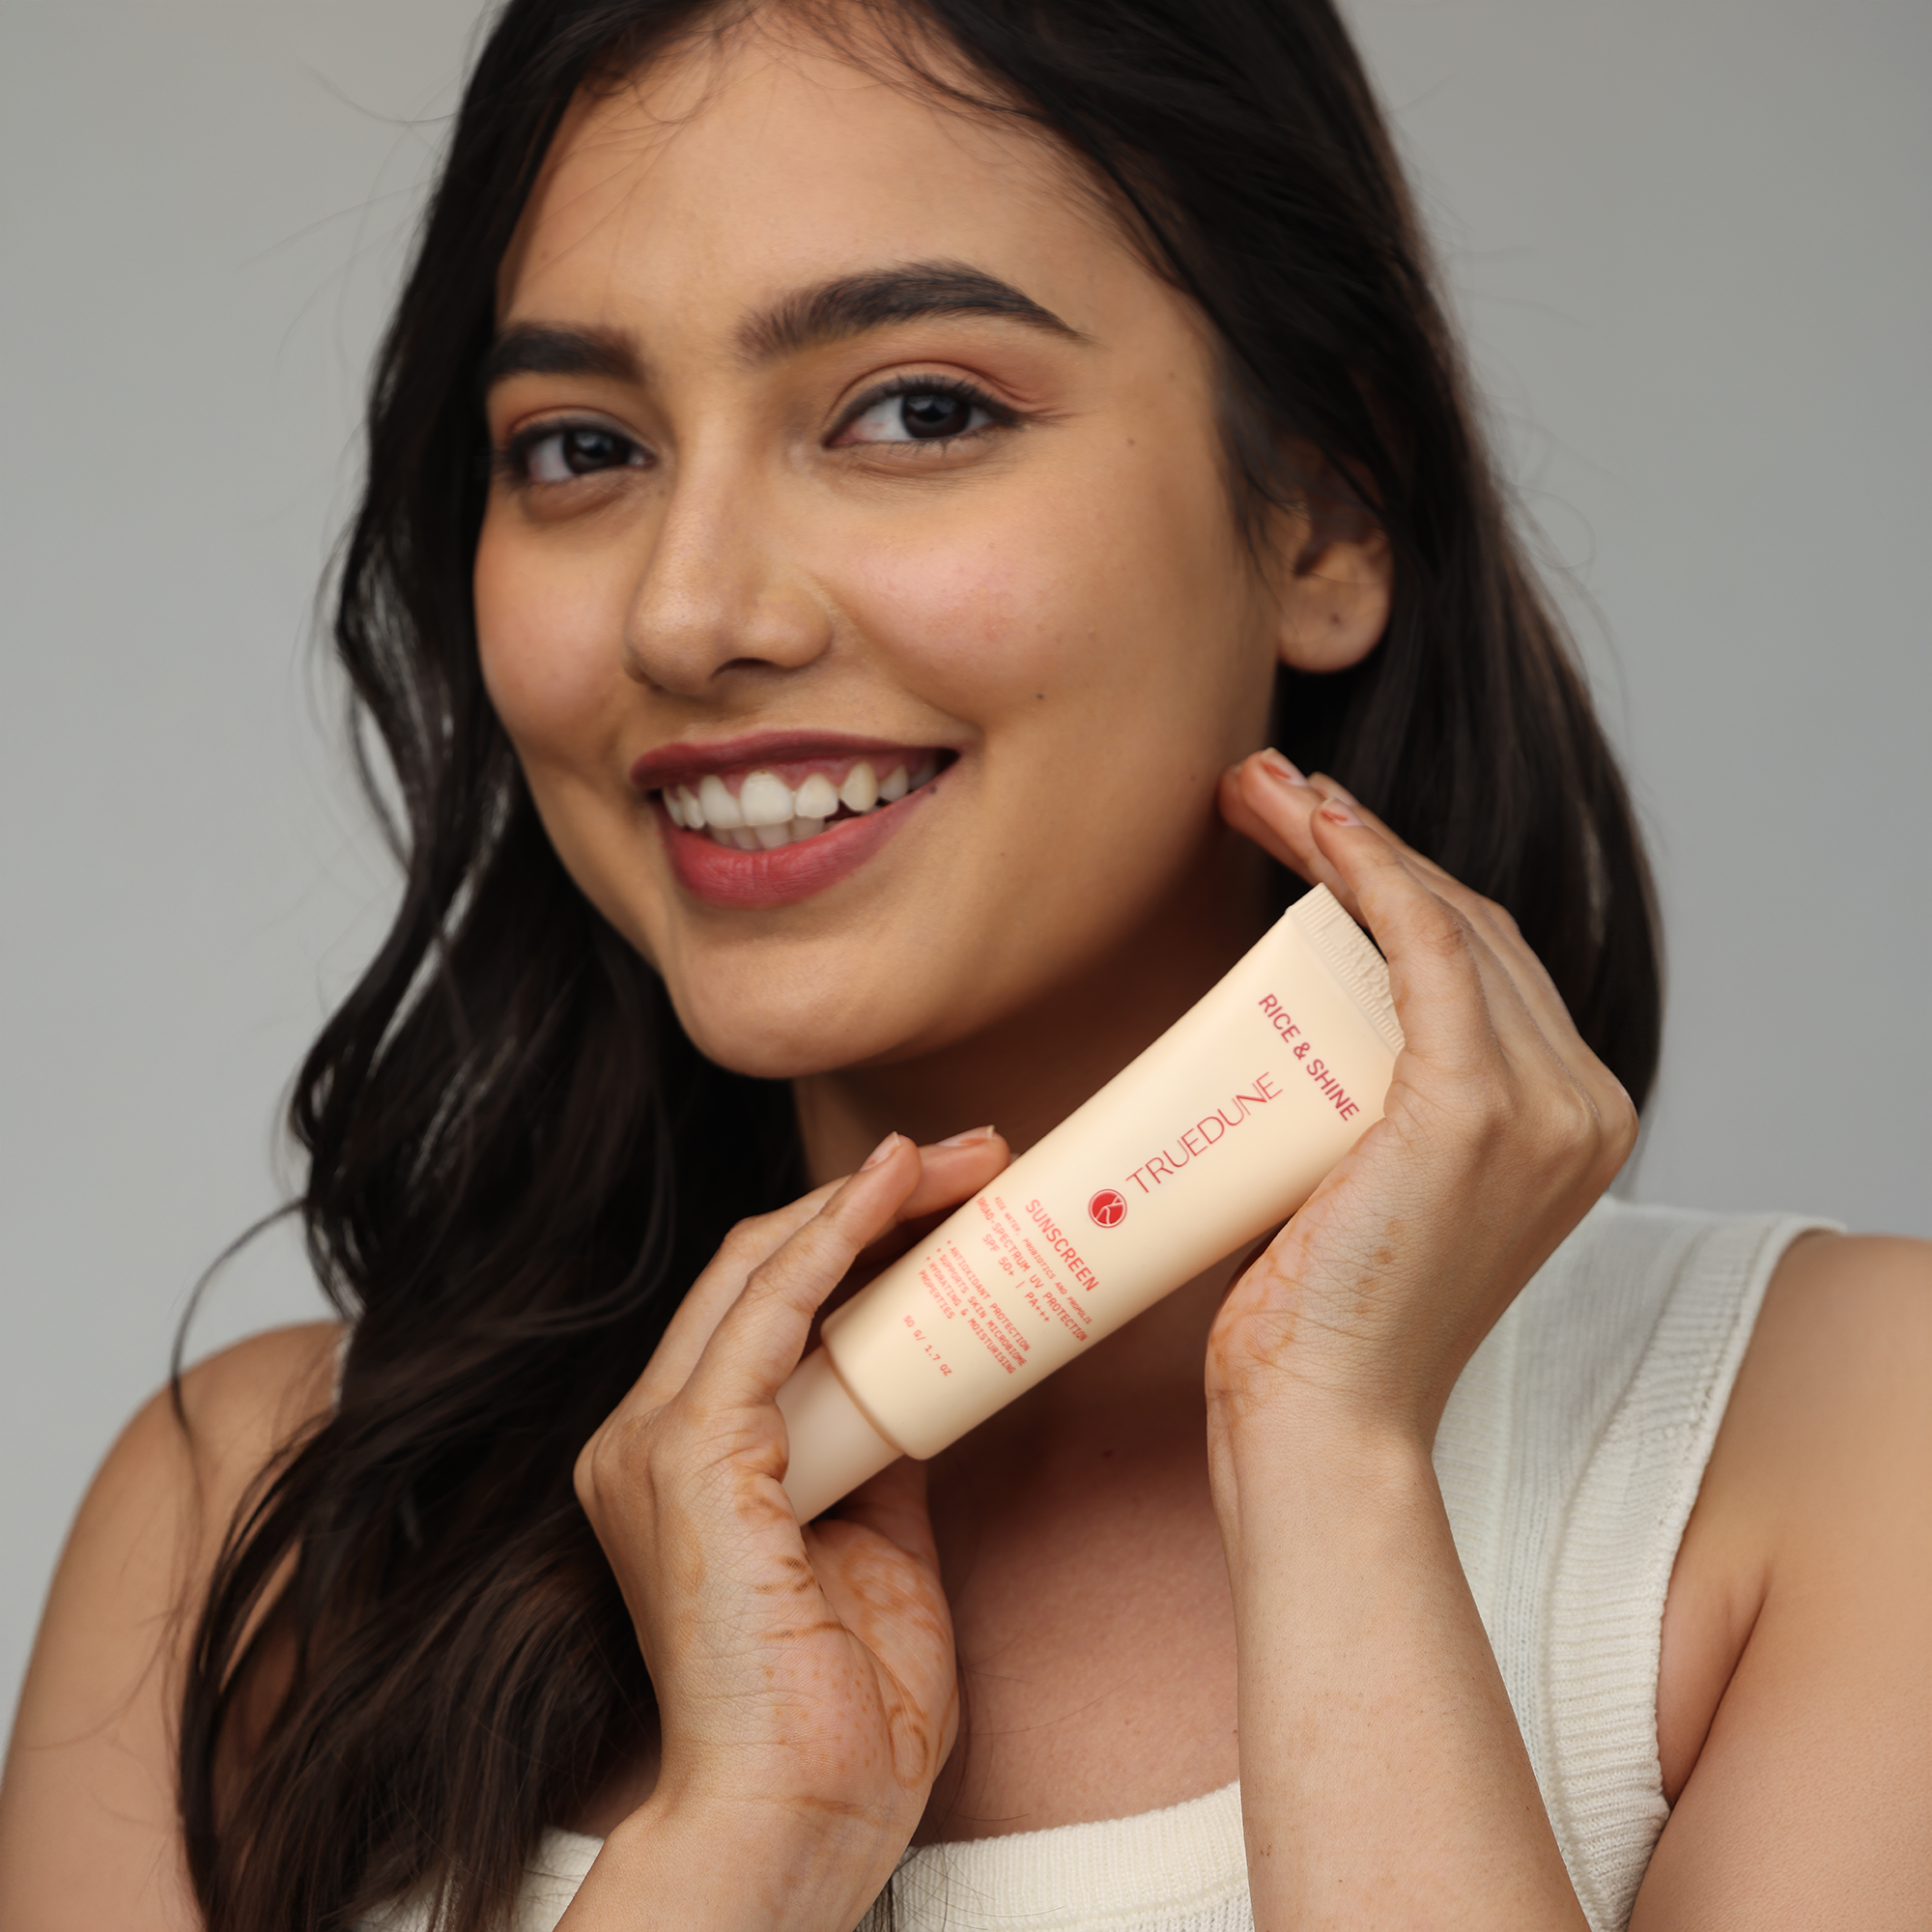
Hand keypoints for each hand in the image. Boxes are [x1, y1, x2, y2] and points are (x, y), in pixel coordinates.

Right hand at [572, 1130, 1007, 1928]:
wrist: (794, 1823)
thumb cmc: (834, 1716)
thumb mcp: (875, 1548)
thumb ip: (879, 1458)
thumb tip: (931, 1386)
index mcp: (685, 1462)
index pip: (766, 1308)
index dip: (858, 1235)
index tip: (957, 1197)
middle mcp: (645, 1439)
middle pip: (761, 1268)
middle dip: (876, 1200)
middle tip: (979, 1158)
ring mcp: (653, 1445)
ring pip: (760, 1269)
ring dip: (868, 1201)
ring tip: (963, 1159)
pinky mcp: (687, 1458)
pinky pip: (765, 1314)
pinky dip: (830, 1240)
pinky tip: (892, 1192)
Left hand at [1211, 750, 1637, 1454]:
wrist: (1324, 1424)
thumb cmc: (1321, 1320)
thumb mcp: (1372, 1190)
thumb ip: (1376, 1114)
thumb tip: (1290, 1040)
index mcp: (1568, 1121)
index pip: (1482, 962)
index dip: (1391, 879)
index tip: (1297, 828)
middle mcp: (1582, 1105)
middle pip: (1466, 926)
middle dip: (1358, 843)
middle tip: (1260, 790)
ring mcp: (1544, 1106)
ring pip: (1445, 921)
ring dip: (1347, 836)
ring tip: (1255, 790)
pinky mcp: (1479, 1111)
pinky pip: (1430, 947)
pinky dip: (1372, 870)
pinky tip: (1317, 822)